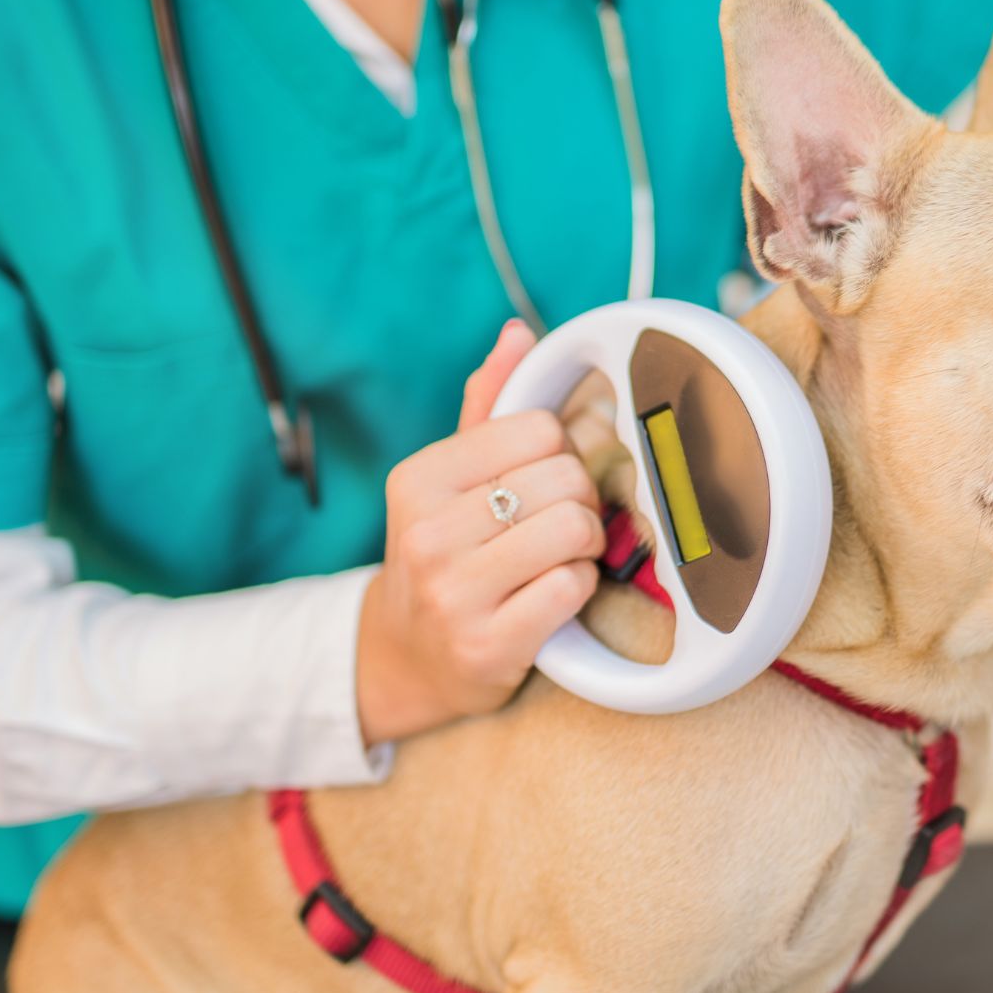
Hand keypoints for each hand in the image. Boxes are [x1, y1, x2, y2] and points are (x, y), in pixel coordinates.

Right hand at [356, 320, 604, 744]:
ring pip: (574, 530)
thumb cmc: (442, 557)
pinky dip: (579, 591)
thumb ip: (485, 408)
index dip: (560, 453)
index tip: (544, 481)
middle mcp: (427, 533)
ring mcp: (454, 593)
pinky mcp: (487, 645)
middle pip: (565, 479)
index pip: (539, 428)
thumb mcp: (446, 481)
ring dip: (587, 546)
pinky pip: (573, 589)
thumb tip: (519, 333)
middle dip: (581, 501)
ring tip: (564, 558)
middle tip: (562, 524)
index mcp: (418, 479)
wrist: (405, 658)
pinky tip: (553, 596)